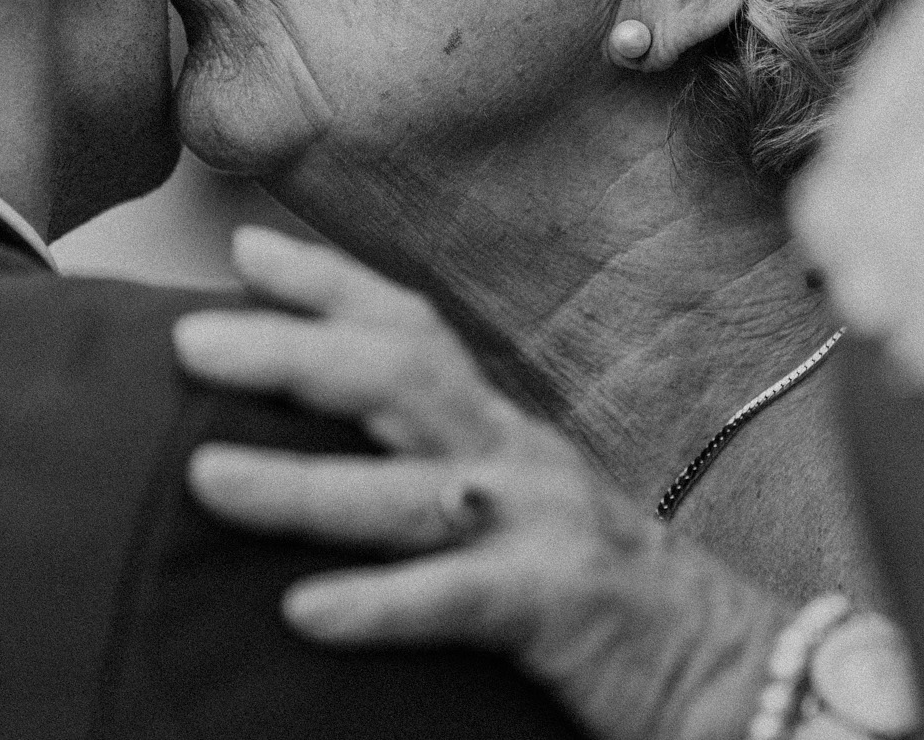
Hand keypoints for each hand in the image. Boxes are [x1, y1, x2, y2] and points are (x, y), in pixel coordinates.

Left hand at [174, 227, 785, 739]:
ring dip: (299, 482)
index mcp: (499, 429)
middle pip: (399, 377)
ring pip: (407, 489)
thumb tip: (328, 446)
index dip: (328, 282)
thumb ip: (434, 470)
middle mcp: (515, 458)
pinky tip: (303, 611)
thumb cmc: (599, 593)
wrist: (734, 675)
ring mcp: (540, 526)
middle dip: (290, 350)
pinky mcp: (560, 609)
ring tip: (203, 475)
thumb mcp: (514, 508)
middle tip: (188, 339)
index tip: (242, 249)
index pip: (410, 328)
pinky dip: (379, 601)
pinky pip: (457, 599)